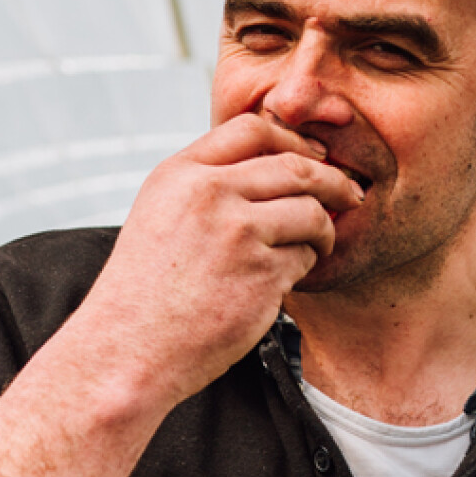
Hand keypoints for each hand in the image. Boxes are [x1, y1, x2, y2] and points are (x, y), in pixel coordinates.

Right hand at [74, 113, 362, 407]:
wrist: (127, 348)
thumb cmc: (144, 289)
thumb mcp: (158, 215)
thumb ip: (205, 184)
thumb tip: (277, 164)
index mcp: (178, 175)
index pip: (252, 128)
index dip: (293, 140)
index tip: (313, 157)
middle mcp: (207, 194)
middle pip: (295, 166)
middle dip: (333, 181)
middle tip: (348, 195)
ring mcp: (236, 233)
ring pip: (311, 212)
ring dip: (323, 230)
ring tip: (314, 247)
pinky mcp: (261, 274)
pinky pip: (306, 257)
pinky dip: (301, 268)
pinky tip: (276, 283)